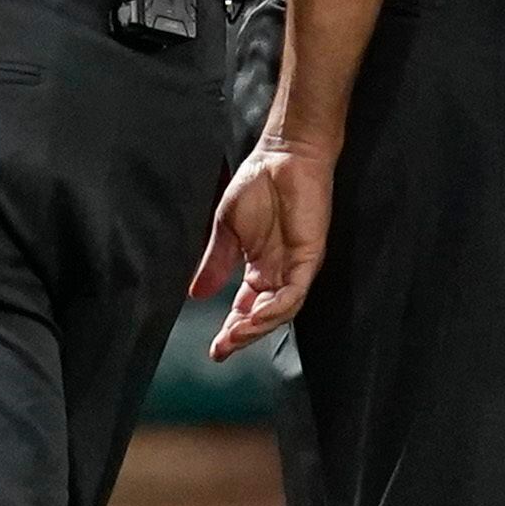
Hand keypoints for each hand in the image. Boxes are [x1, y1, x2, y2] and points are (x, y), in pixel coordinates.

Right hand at [194, 133, 335, 359]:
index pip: (246, 309)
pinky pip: (294, 293)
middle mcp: (279, 274)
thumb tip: (195, 294)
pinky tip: (255, 317)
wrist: (282, 155)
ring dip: (257, 327)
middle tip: (222, 349)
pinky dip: (276, 309)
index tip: (214, 350)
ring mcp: (295, 267)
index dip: (231, 331)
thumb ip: (215, 263)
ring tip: (235, 336)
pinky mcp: (309, 257)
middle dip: (243, 336)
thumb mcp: (227, 229)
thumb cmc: (259, 183)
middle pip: (263, 317)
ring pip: (280, 311)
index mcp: (259, 269)